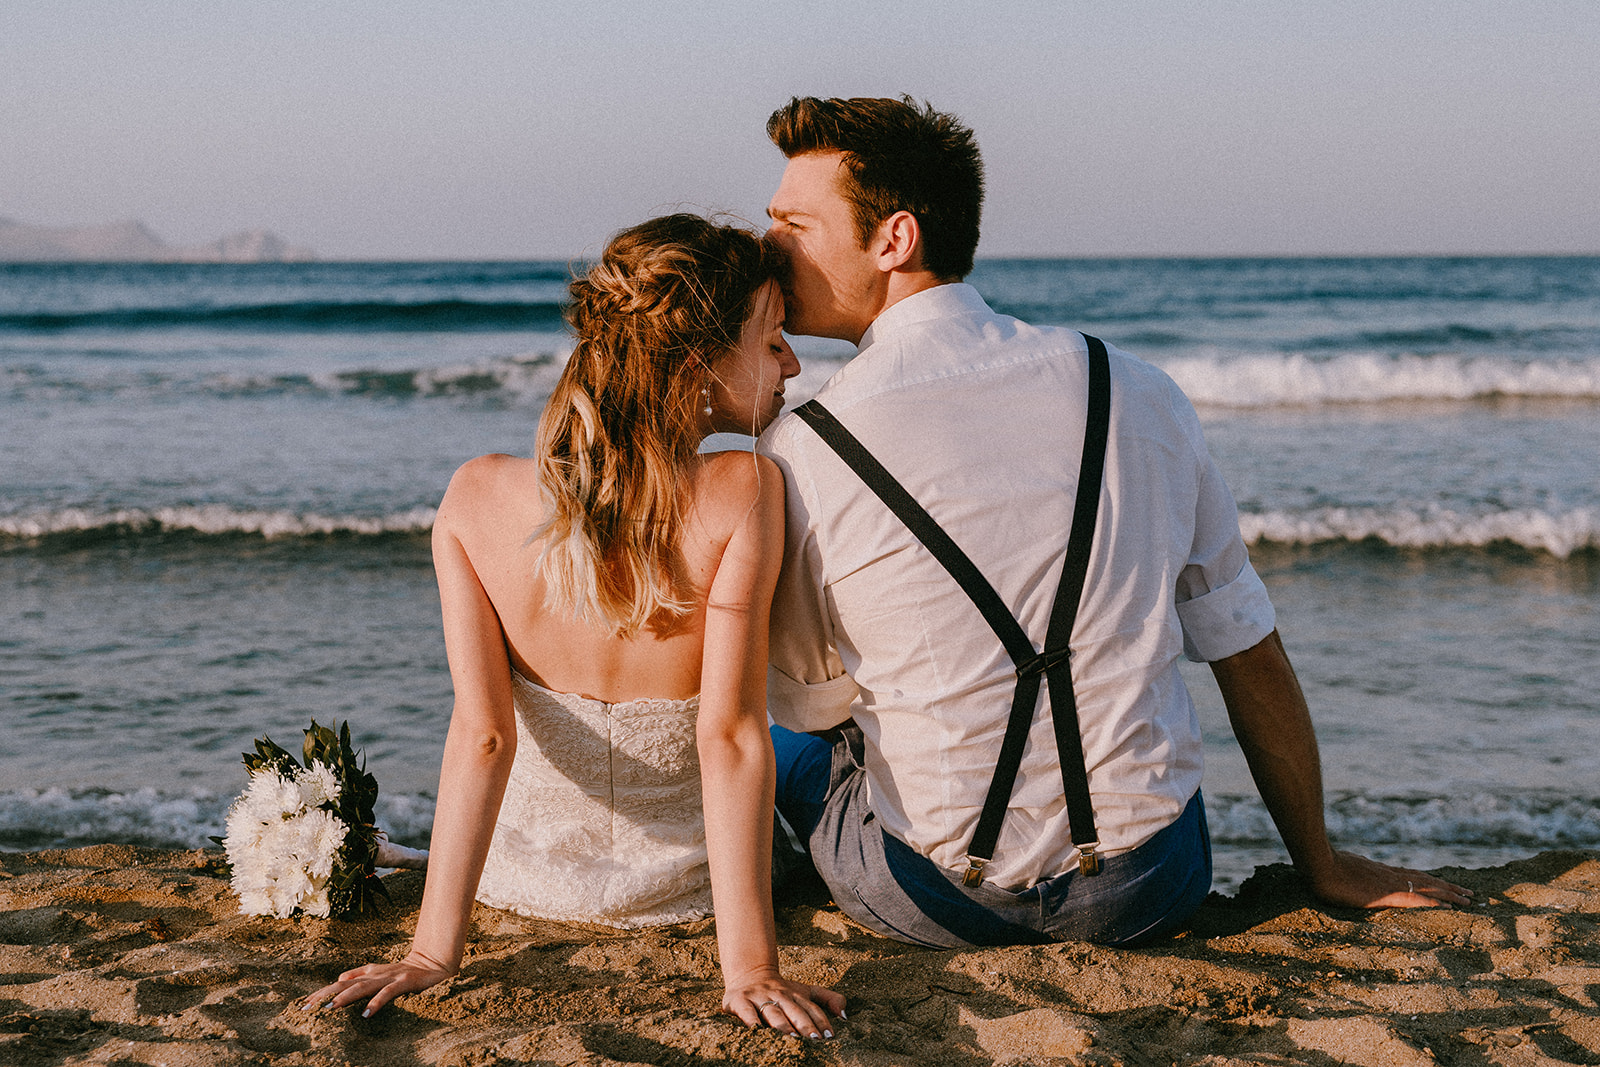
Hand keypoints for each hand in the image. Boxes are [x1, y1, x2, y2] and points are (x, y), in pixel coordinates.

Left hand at [302, 952, 455, 1017]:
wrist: (434, 963)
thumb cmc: (405, 972)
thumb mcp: (380, 974)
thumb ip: (360, 975)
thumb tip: (339, 978)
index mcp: (368, 974)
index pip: (340, 983)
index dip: (322, 992)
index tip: (303, 1005)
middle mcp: (375, 974)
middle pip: (345, 985)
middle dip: (325, 995)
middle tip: (307, 1008)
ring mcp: (389, 978)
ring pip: (362, 987)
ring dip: (345, 997)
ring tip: (329, 1008)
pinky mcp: (404, 983)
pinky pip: (387, 994)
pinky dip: (375, 1003)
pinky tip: (365, 1014)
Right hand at [723, 971, 846, 1039]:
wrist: (748, 974)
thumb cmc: (782, 990)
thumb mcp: (806, 991)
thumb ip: (828, 998)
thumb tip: (846, 1015)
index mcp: (796, 995)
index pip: (811, 1008)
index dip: (821, 1021)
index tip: (829, 1036)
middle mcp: (779, 995)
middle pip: (794, 1011)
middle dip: (805, 1025)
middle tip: (814, 1039)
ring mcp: (759, 997)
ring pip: (773, 1013)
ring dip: (782, 1025)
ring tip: (791, 1038)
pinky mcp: (740, 1001)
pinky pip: (747, 1012)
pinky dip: (751, 1022)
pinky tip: (757, 1031)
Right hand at [1307, 850, 1473, 909]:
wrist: (1318, 863)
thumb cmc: (1321, 866)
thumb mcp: (1339, 868)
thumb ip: (1349, 872)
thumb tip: (1346, 875)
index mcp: (1378, 870)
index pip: (1411, 875)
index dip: (1429, 880)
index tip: (1444, 884)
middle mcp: (1389, 875)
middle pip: (1425, 879)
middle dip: (1448, 886)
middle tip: (1468, 892)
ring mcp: (1389, 883)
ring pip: (1428, 888)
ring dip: (1449, 893)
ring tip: (1468, 899)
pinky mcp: (1387, 894)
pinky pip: (1417, 900)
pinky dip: (1435, 903)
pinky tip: (1449, 907)